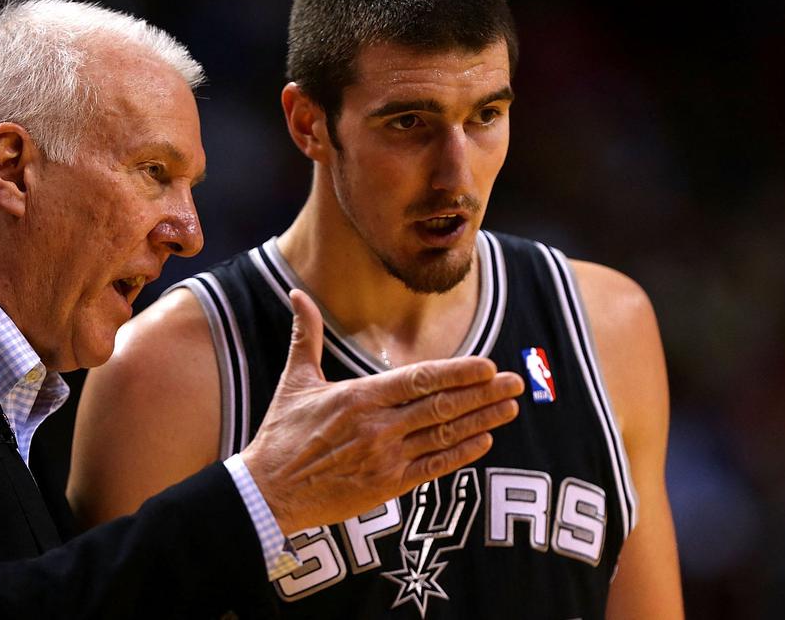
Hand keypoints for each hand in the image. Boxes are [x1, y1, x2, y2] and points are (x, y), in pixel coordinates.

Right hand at [240, 289, 522, 534]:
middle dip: (483, 393)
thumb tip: (295, 292)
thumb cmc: (282, 434)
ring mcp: (385, 458)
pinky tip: (484, 441)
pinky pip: (434, 466)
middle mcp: (378, 426)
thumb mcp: (295, 380)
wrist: (269, 492)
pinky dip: (461, 453)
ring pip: (443, 435)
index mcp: (360, 396)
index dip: (457, 373)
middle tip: (515, 382)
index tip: (487, 365)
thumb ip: (306, 334)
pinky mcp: (387, 486)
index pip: (420, 379)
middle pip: (441, 405)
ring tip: (509, 408)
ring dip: (481, 421)